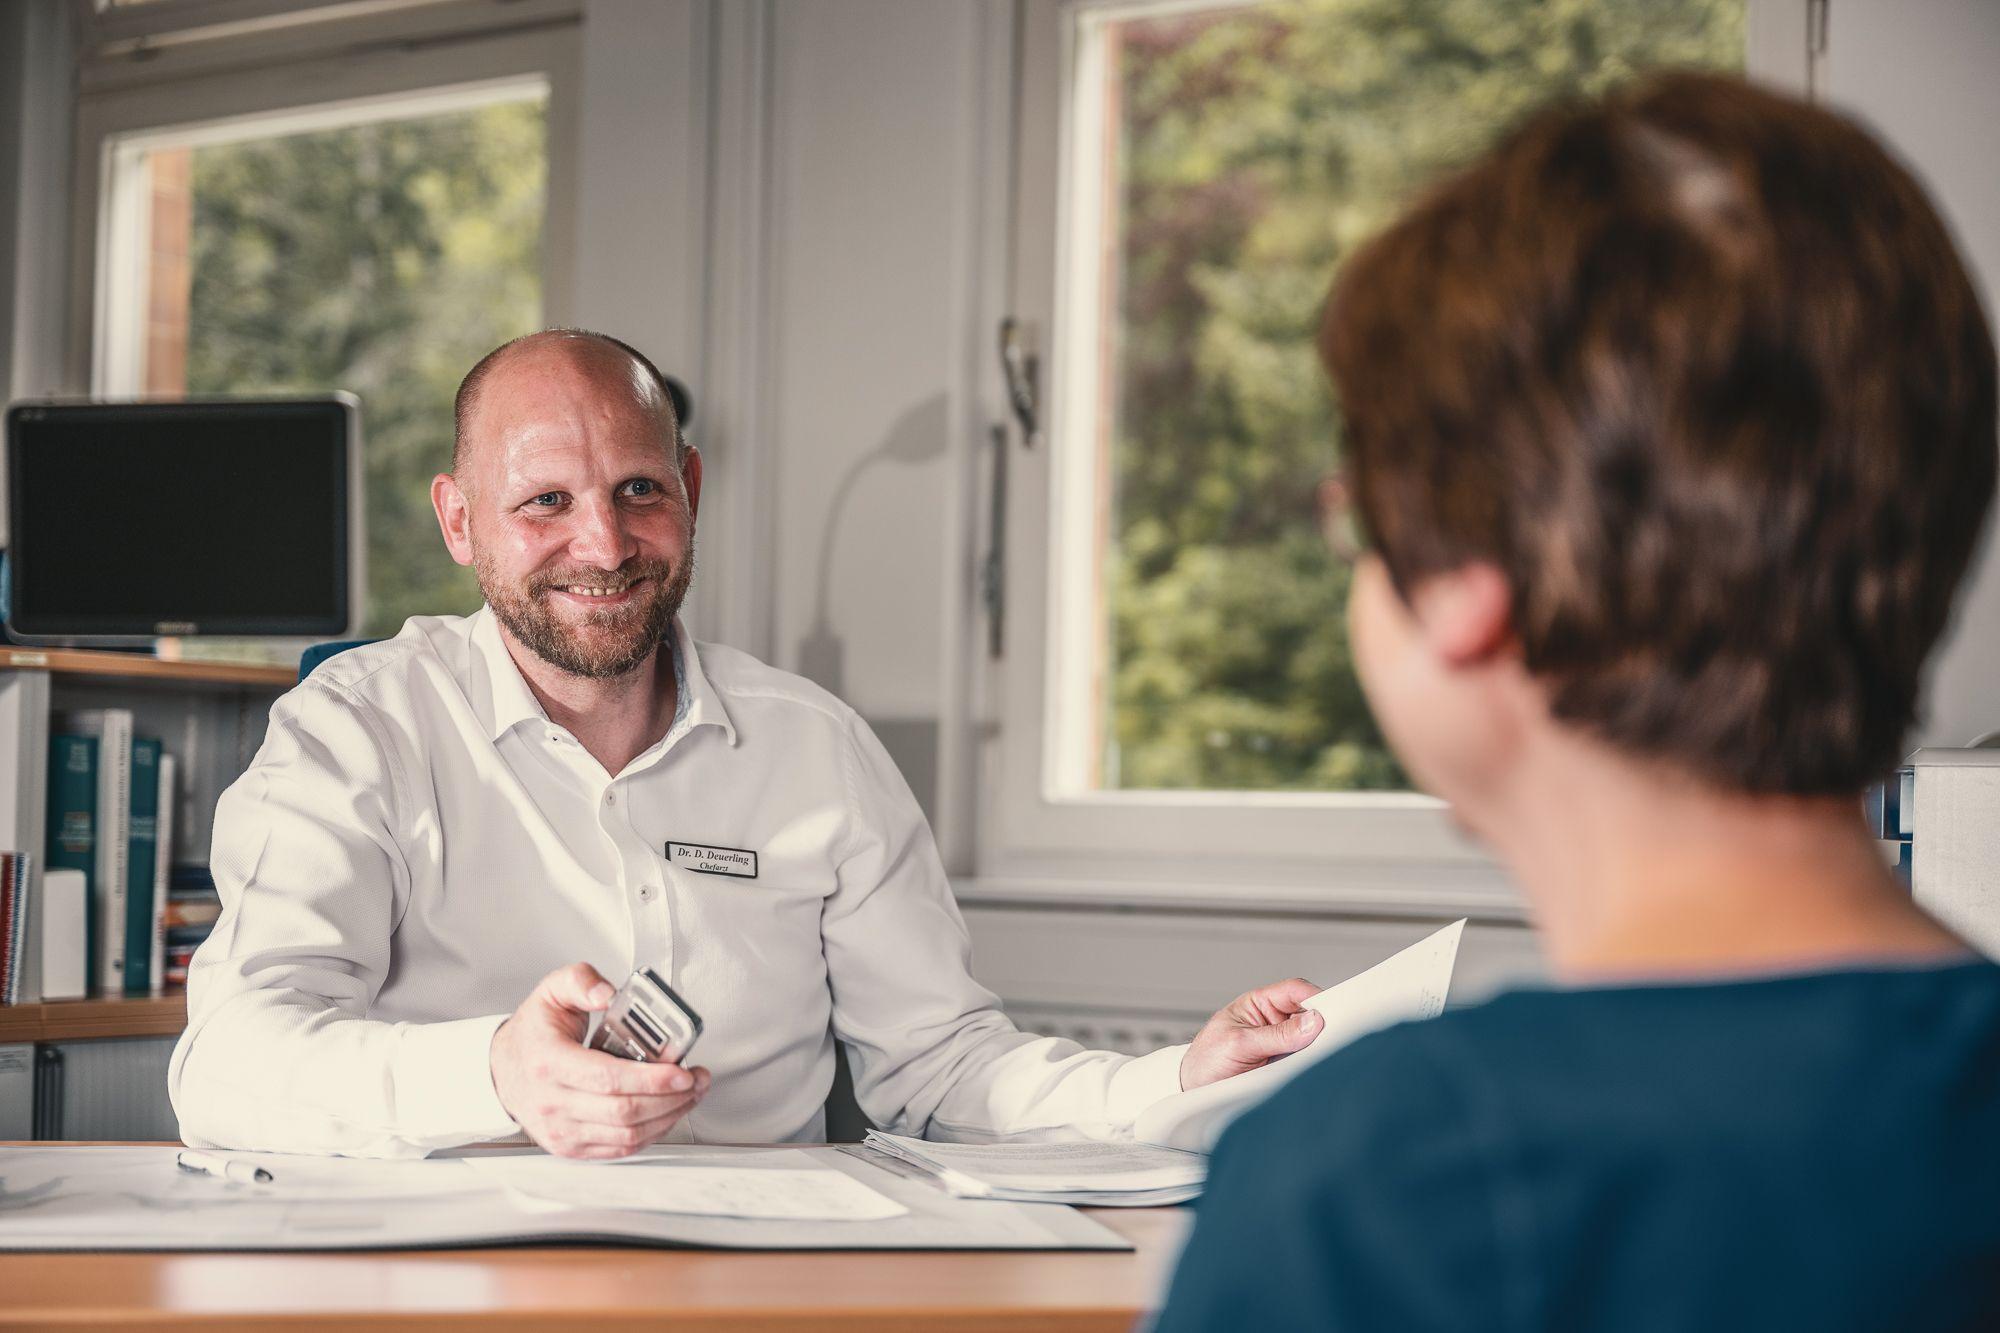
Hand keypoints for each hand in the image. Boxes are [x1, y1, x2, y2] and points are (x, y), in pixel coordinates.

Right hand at [489, 962, 711, 1158]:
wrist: (502, 1069)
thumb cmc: (533, 1033)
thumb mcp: (551, 991)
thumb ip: (581, 981)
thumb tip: (607, 993)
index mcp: (548, 1062)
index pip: (607, 1078)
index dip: (651, 1078)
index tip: (682, 1070)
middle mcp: (552, 1103)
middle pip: (624, 1111)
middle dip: (672, 1097)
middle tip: (697, 1079)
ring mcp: (561, 1131)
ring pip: (627, 1135)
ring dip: (669, 1116)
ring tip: (690, 1094)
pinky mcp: (571, 1147)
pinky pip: (620, 1149)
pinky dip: (652, 1133)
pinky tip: (667, 1113)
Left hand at [1178, 978, 1323, 1090]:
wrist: (1193, 1092)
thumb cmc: (1206, 1061)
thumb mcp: (1239, 1044)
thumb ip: (1276, 1035)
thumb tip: (1312, 1022)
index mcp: (1259, 1004)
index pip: (1295, 991)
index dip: (1315, 997)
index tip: (1331, 1013)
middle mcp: (1273, 1022)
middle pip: (1308, 1014)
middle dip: (1321, 1024)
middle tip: (1333, 1037)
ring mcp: (1281, 1045)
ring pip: (1311, 1040)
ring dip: (1318, 1047)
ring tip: (1323, 1057)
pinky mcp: (1285, 1067)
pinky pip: (1306, 1062)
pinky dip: (1313, 1066)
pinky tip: (1317, 1070)